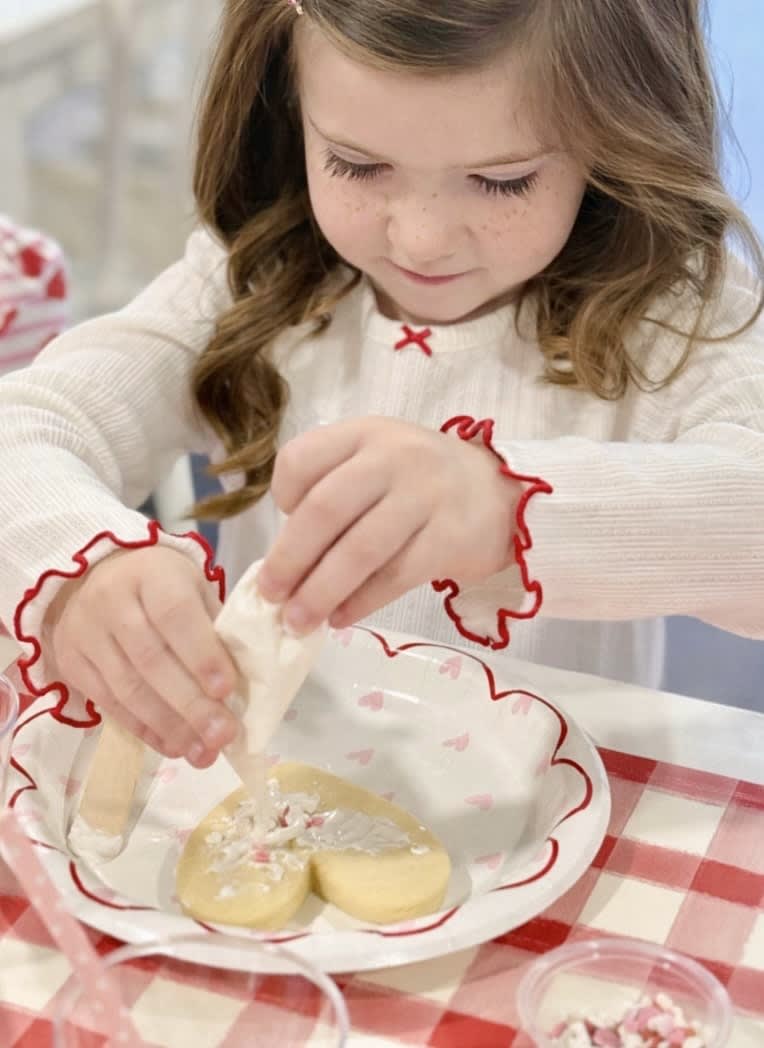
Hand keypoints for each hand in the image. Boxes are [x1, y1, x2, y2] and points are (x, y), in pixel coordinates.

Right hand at [47, 546, 238, 765]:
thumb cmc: (164, 585)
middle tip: (222, 735)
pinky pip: (109, 704)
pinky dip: (144, 729)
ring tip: (201, 752)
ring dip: (169, 726)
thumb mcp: (195, 588)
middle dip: (190, 704)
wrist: (101, 575)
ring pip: (128, 688)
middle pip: (151, 659)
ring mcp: (86, 632)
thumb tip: (243, 687)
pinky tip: (172, 746)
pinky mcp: (71, 662)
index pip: (175, 614)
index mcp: (152, 573)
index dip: (201, 654)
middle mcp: (112, 600)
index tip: (226, 690)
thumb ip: (216, 628)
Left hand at [258, 417, 517, 631]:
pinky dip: (361, 603)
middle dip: (290, 559)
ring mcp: (424, 497)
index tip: (281, 525)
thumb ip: (334, 489)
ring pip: (359, 551)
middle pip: (325, 510)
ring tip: (298, 620)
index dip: (281, 495)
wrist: (501, 493)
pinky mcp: (448, 538)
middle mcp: (393, 458)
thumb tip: (286, 560)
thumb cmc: (422, 483)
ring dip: (320, 592)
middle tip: (269, 595)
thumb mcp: (378, 460)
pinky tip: (340, 618)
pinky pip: (393, 577)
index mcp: (364, 434)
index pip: (303, 459)